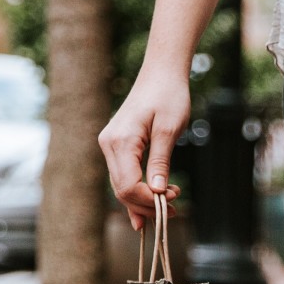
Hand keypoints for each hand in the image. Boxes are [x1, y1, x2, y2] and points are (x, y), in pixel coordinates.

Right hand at [98, 64, 191, 229]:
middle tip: (175, 209)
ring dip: (143, 200)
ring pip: (121, 185)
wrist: (161, 74)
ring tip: (170, 205)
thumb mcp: (169, 130)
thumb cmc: (169, 97)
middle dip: (146, 205)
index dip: (148, 200)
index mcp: (120, 141)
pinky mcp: (116, 145)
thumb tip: (157, 191)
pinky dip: (136, 191)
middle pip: (122, 189)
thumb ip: (160, 162)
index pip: (128, 185)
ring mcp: (110, 145)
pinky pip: (123, 175)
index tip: (173, 201)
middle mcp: (109, 144)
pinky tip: (146, 209)